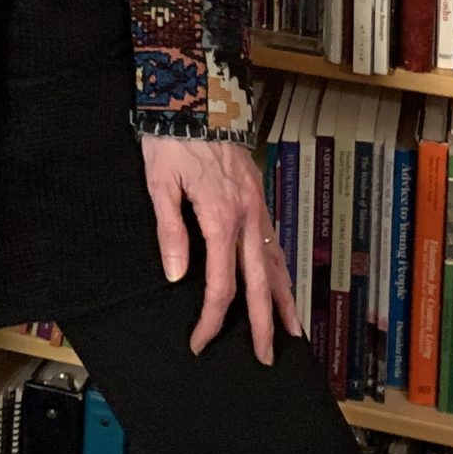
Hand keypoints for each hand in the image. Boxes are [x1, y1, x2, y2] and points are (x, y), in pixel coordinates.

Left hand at [139, 134, 300, 363]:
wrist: (199, 96)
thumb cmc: (173, 137)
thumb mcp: (160, 182)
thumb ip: (170, 231)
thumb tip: (177, 276)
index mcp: (220, 217)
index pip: (220, 284)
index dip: (212, 319)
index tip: (201, 342)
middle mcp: (246, 217)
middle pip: (259, 283)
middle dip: (263, 324)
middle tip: (265, 358)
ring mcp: (257, 207)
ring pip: (276, 263)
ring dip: (284, 300)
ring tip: (292, 332)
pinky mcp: (258, 197)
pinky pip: (275, 242)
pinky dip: (282, 269)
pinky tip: (282, 282)